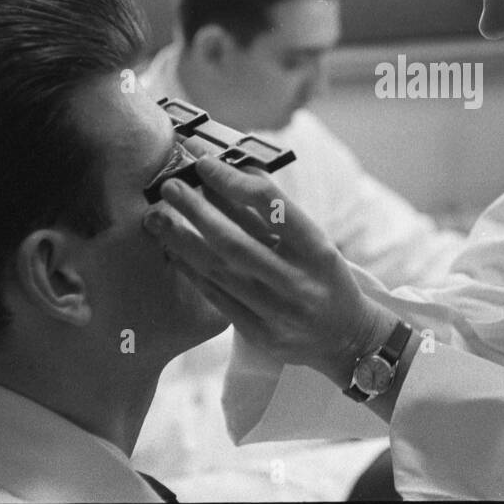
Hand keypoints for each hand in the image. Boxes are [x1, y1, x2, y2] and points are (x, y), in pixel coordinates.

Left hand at [142, 153, 396, 385]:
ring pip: (218, 271)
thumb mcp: (313, 241)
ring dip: (182, 240)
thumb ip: (272, 214)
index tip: (205, 164)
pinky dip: (192, 270)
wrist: (345, 338)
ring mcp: (278, 313)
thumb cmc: (325, 278)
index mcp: (318, 250)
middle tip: (169, 187)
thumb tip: (226, 174)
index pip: (271, 206)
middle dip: (196, 211)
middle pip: (235, 241)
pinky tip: (173, 251)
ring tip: (157, 218)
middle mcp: (299, 282)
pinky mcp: (260, 335)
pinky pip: (216, 297)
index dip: (233, 181)